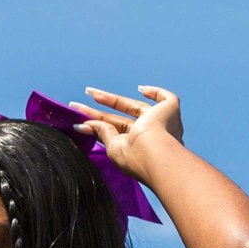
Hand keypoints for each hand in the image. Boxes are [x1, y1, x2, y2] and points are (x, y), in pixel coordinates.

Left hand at [68, 86, 183, 175]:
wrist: (156, 155)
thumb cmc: (136, 158)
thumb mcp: (114, 147)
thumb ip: (104, 133)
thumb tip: (88, 124)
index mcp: (138, 149)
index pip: (116, 135)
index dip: (98, 128)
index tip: (80, 124)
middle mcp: (152, 137)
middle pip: (121, 120)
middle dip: (99, 112)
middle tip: (77, 106)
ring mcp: (163, 123)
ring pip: (135, 106)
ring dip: (112, 99)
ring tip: (89, 93)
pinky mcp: (171, 110)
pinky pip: (166, 98)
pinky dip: (156, 92)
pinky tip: (140, 89)